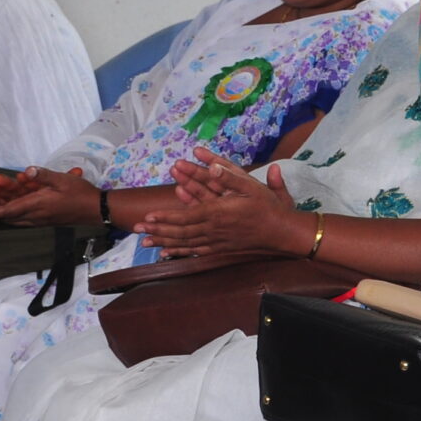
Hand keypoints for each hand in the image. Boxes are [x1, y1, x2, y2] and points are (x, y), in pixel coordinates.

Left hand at [0, 165, 99, 225]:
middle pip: (6, 216)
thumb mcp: (63, 179)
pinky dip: (8, 216)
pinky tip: (4, 213)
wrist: (96, 210)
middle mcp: (35, 216)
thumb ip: (43, 175)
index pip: (8, 210)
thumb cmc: (80, 193)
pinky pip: (20, 220)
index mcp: (37, 205)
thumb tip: (26, 170)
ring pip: (12, 219)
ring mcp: (39, 219)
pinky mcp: (43, 220)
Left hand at [138, 149, 307, 256]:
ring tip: (145, 242)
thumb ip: (232, 176)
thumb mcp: (252, 187)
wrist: (282, 233)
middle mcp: (214, 230)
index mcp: (219, 212)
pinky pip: (195, 252)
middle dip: (157, 230)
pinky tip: (167, 254)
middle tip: (138, 229)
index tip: (148, 216)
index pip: (186, 216)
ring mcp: (217, 242)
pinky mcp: (221, 249)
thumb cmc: (269, 208)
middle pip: (180, 232)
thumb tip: (214, 166)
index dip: (166, 217)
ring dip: (163, 242)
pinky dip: (179, 252)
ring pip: (185, 243)